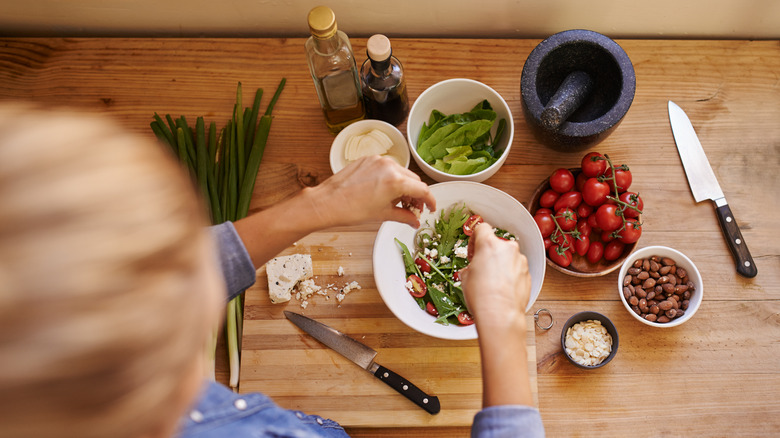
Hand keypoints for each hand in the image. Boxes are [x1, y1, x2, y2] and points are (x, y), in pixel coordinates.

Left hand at [309, 155, 435, 227]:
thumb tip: (415, 220)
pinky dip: (390, 178)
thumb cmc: (351, 210)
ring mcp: (378, 160)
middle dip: (416, 194)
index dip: (430, 201)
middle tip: (413, 208)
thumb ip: (403, 216)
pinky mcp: (368, 159)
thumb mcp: (382, 215)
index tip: (431, 208)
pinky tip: (384, 191)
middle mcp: (389, 166)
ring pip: (400, 172)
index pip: (422, 189)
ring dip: (404, 186)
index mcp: (395, 181)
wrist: (327, 202)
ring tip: (397, 201)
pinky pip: (386, 167)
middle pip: (413, 180)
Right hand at [460, 222, 533, 407]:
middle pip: (497, 244)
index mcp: (489, 244)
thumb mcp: (465, 277)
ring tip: (493, 283)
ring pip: (508, 257)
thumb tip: (475, 267)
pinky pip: (516, 269)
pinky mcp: (528, 274)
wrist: (500, 316)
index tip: (473, 248)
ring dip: (501, 265)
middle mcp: (508, 248)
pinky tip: (502, 289)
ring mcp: (520, 261)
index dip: (475, 237)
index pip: (482, 228)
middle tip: (481, 269)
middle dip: (490, 254)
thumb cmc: (481, 297)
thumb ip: (472, 264)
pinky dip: (510, 276)